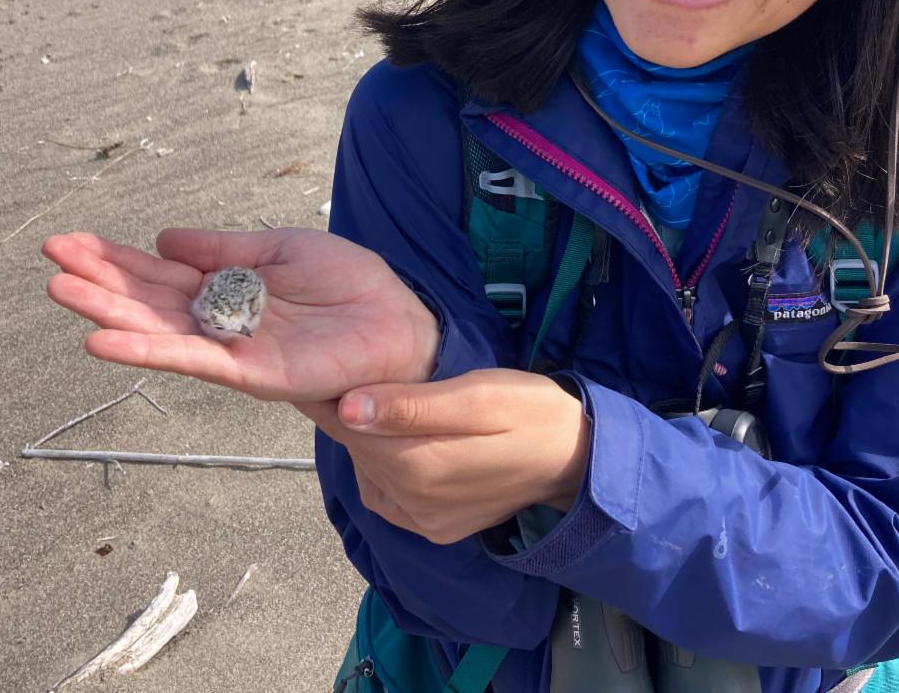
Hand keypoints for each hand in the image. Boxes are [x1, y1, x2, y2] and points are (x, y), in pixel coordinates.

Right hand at [42, 227, 440, 401]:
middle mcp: (219, 318)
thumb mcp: (280, 249)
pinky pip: (188, 358)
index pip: (160, 270)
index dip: (116, 257)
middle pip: (147, 298)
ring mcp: (229, 346)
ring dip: (107, 312)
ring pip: (156, 328)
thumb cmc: (349, 285)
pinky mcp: (247, 370)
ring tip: (60, 290)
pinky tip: (102, 340)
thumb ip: (223, 248)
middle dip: (99, 279)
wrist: (396, 323)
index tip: (70, 242)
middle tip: (50, 259)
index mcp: (227, 285)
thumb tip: (164, 237)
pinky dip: (145, 350)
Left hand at [300, 369, 590, 545]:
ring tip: (376, 404)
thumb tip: (348, 407)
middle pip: (359, 451)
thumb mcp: (478, 394)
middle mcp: (415, 504)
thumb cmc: (531, 410)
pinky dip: (380, 469)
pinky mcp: (435, 530)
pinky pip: (387, 498)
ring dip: (366, 441)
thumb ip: (413, 404)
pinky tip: (397, 443)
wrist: (576, 457)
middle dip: (348, 416)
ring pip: (370, 473)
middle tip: (344, 377)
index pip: (351, 429)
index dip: (330, 398)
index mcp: (422, 466)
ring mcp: (425, 523)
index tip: (321, 369)